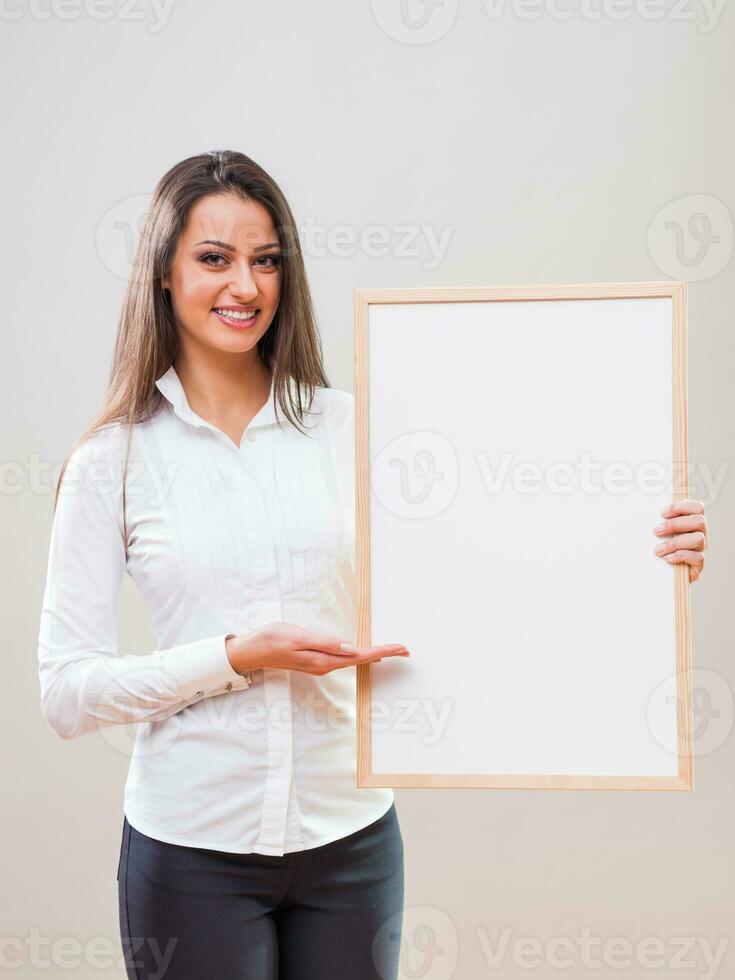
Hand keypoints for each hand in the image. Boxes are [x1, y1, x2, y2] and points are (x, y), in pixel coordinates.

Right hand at [226, 622, 410, 675]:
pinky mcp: (317, 661)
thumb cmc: (272, 639)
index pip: (360, 655)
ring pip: (355, 660)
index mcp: (323, 659)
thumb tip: (351, 649)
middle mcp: (326, 665)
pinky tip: (367, 654)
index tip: (401, 648)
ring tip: (393, 650)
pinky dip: (361, 655)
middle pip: (362, 659)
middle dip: (385, 653)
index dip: (383, 651)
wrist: (252, 651)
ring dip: (375, 654)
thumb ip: (325, 642)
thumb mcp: (298, 636)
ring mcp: (321, 665)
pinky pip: (345, 659)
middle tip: (406, 649)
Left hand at [653, 498, 707, 581]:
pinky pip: (698, 557)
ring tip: (658, 549)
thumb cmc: (656, 548)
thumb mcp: (656, 533)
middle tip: (656, 531)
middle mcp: (699, 534)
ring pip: (698, 539)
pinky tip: (668, 558)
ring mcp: (700, 549)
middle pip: (699, 521)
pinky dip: (681, 556)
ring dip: (675, 542)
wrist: (658, 574)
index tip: (663, 513)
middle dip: (675, 524)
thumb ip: (657, 522)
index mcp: (691, 522)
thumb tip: (643, 513)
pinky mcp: (698, 565)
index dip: (682, 506)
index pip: (697, 508)